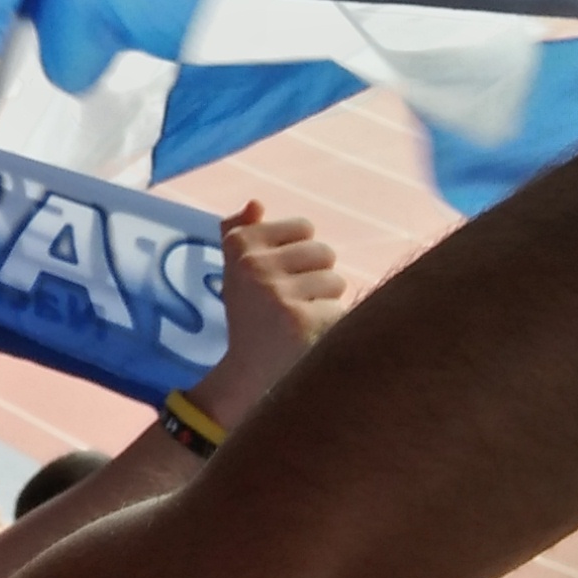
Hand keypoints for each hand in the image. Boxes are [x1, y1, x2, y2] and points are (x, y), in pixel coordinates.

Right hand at [184, 201, 346, 428]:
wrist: (248, 375)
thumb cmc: (250, 318)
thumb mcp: (236, 272)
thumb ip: (241, 232)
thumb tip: (256, 202)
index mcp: (240, 247)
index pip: (304, 227)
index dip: (301, 253)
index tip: (279, 278)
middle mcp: (254, 266)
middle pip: (324, 252)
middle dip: (317, 278)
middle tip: (293, 305)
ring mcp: (277, 293)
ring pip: (336, 281)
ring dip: (327, 303)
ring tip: (302, 322)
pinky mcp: (301, 321)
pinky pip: (340, 309)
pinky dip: (332, 327)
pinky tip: (310, 339)